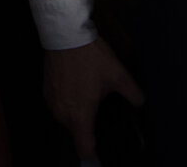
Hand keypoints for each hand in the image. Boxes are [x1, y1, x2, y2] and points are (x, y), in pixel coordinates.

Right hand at [44, 38, 143, 159]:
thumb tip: (140, 102)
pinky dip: (66, 100)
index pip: (84, 149)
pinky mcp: (46, 91)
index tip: (100, 145)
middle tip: (97, 104)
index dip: (93, 151)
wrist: (66, 36)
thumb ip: (132, 93)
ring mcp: (52, 102)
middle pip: (76, 132)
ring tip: (86, 91)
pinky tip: (76, 85)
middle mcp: (63, 113)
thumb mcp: (118, 75)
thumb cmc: (90, 57)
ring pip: (66, 118)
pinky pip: (58, 105)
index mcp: (80, 115)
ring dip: (75, 111)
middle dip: (87, 123)